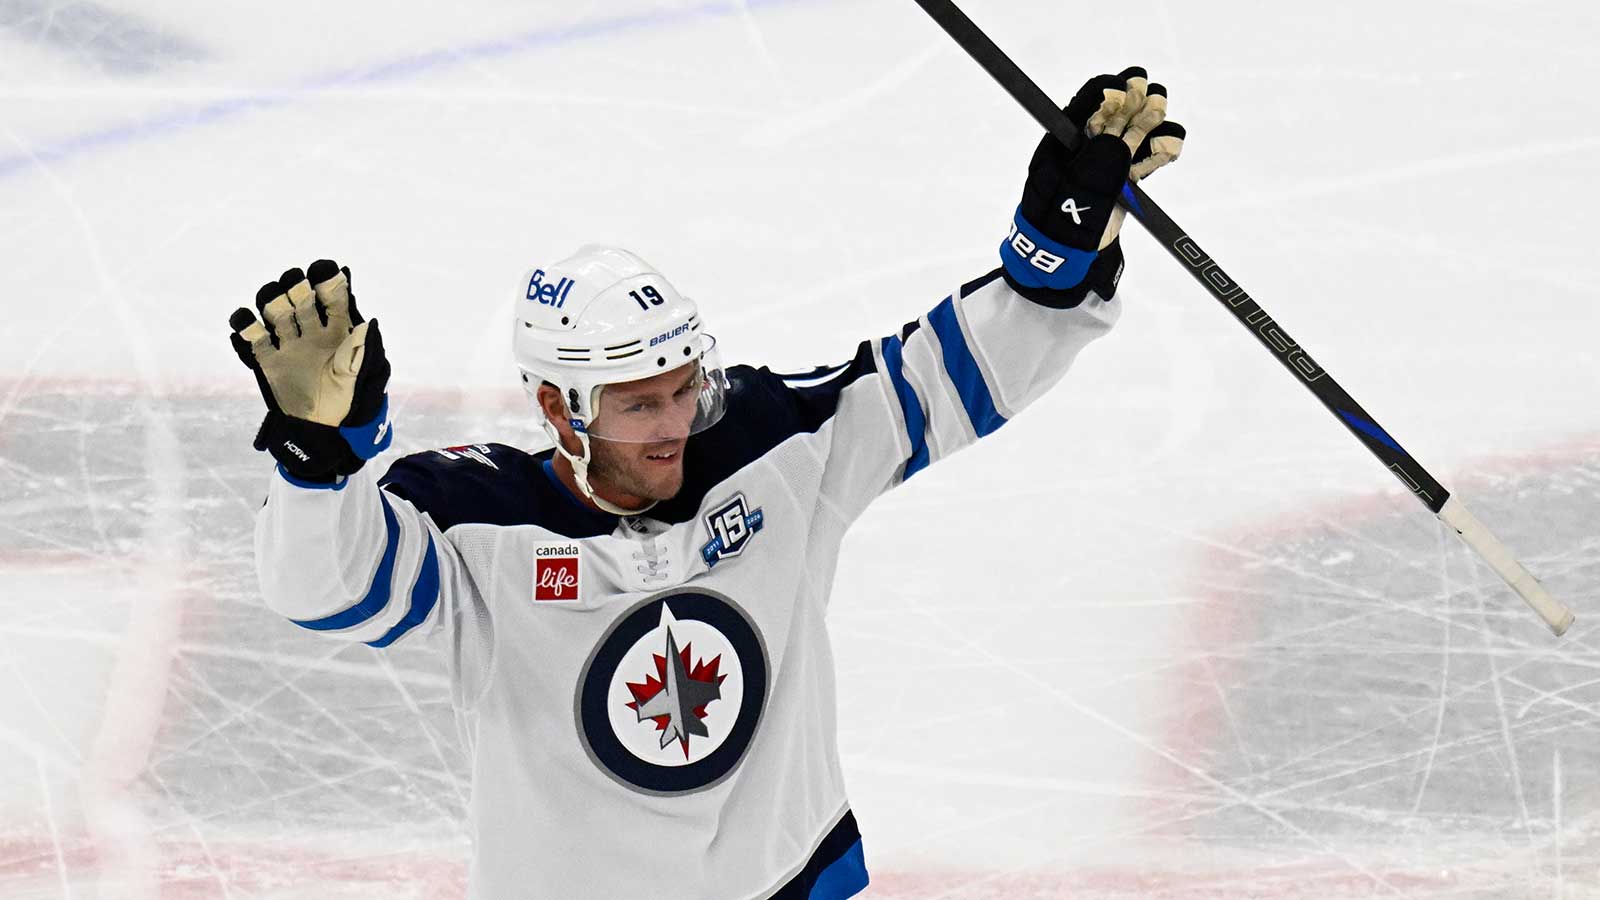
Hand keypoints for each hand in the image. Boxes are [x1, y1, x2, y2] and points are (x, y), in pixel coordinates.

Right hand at [228, 260, 392, 482]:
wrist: (324, 430)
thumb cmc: (349, 399)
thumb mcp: (360, 376)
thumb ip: (362, 349)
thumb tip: (368, 322)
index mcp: (339, 331)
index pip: (333, 299)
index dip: (329, 282)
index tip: (325, 271)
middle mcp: (312, 332)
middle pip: (300, 299)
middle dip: (297, 288)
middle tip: (298, 287)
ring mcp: (289, 344)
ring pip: (275, 312)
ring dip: (272, 301)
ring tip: (273, 305)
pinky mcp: (268, 361)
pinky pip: (254, 339)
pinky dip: (246, 326)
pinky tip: (244, 321)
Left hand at [1001, 67, 1185, 299]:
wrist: (1062, 263)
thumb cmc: (1058, 224)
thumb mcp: (1072, 192)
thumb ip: (1097, 164)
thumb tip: (1121, 136)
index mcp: (1062, 145)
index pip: (1084, 106)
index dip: (1106, 93)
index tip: (1126, 87)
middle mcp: (1084, 151)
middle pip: (1113, 116)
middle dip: (1134, 102)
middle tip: (1153, 93)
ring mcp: (1104, 166)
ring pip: (1133, 138)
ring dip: (1151, 125)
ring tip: (1162, 112)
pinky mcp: (1121, 184)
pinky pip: (1143, 163)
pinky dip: (1158, 154)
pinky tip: (1169, 145)